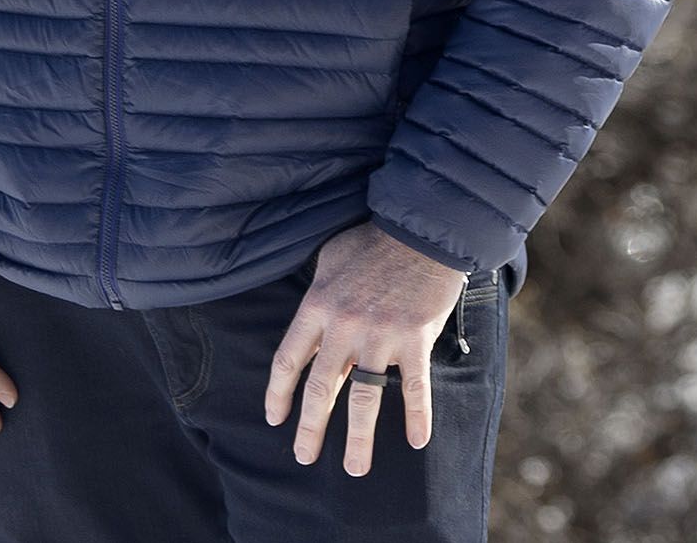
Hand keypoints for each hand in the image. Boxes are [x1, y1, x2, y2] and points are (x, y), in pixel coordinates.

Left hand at [262, 222, 465, 475]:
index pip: (288, 361)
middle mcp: (344, 328)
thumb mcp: (330, 258)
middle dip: (311, 429)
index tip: (274, 420)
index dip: (278, 394)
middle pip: (322, 390)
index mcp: (317, 307)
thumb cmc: (373, 239)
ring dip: (359, 439)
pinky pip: (415, 387)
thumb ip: (317, 289)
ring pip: (365, 399)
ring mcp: (381, 336)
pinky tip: (416, 441)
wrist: (422, 227)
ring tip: (356, 470)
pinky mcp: (415, 339)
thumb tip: (310, 316)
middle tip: (303, 457)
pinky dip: (417, 416)